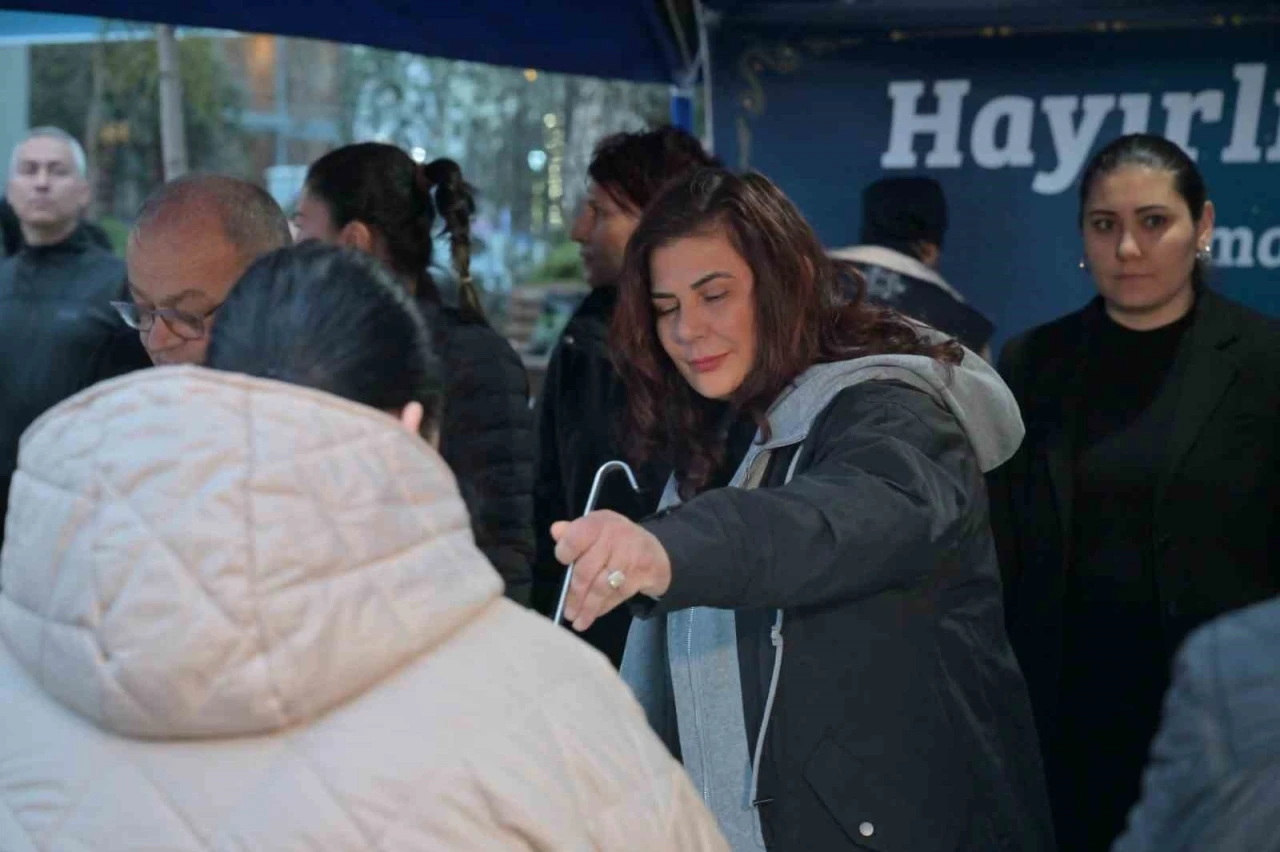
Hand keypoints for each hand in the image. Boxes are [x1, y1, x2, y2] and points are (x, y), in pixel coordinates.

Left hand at [551, 510, 671, 632]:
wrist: (656, 550)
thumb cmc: (615, 539)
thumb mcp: (595, 528)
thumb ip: (572, 532)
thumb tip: (556, 531)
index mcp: (599, 523)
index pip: (576, 537)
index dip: (566, 552)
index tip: (564, 562)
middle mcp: (615, 538)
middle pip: (587, 570)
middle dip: (575, 594)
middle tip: (567, 611)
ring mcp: (630, 557)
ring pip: (601, 588)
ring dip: (587, 607)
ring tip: (577, 621)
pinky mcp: (641, 575)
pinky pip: (617, 596)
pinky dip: (603, 608)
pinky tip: (593, 615)